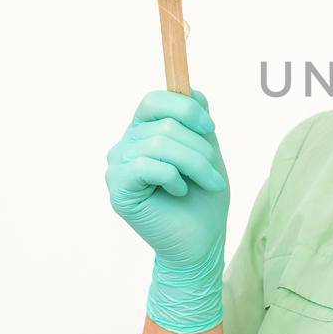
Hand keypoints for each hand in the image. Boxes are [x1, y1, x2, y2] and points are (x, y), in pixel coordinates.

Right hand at [104, 88, 229, 332]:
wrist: (200, 242)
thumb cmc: (203, 198)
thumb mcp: (206, 151)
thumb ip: (196, 121)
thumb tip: (193, 90)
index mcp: (144, 132)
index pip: (154, 100)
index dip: (185, 108)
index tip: (209, 128)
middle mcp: (126, 145)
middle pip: (164, 124)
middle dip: (200, 148)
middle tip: (214, 174)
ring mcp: (118, 168)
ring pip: (159, 144)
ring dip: (194, 164)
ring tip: (206, 184)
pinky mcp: (119, 190)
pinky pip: (147, 166)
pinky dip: (174, 178)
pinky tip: (180, 192)